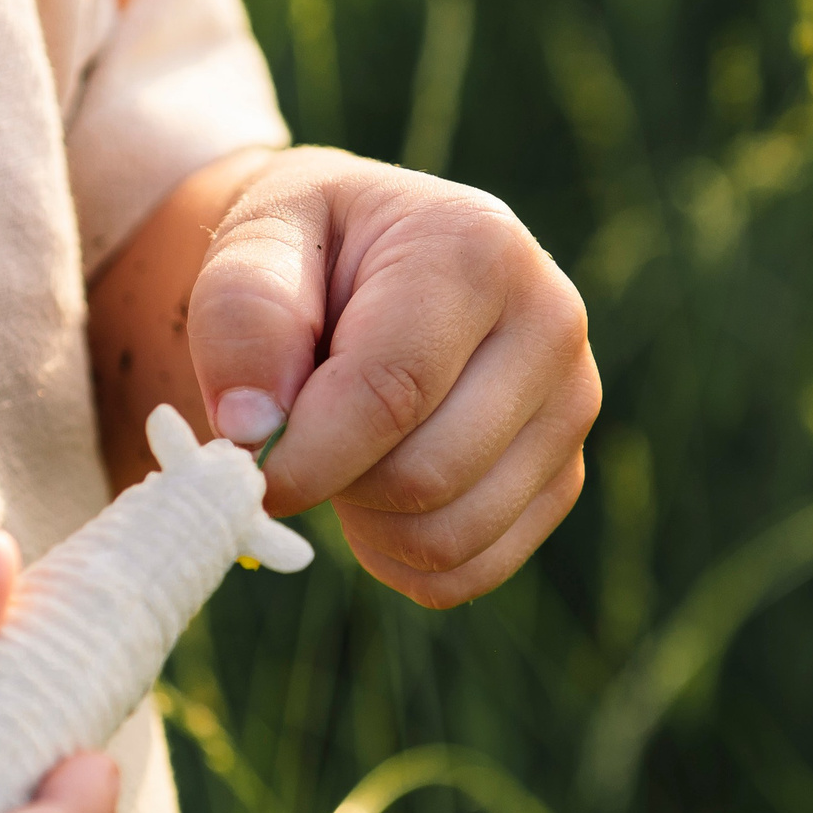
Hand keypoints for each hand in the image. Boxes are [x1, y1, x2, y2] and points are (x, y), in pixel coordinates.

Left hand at [188, 148, 599, 606]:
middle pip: (425, 477)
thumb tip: (250, 428)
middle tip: (298, 436)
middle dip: (334, 481)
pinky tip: (371, 497)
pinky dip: (399, 558)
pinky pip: (470, 571)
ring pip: (450, 536)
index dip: (306, 453)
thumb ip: (242, 316)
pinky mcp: (564, 476)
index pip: (392, 392)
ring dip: (365, 522)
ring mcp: (570, 406)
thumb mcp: (256, 240)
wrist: (370, 262)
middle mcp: (550, 325)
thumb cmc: (309, 254)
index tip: (244, 466)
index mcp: (477, 249)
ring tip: (341, 453)